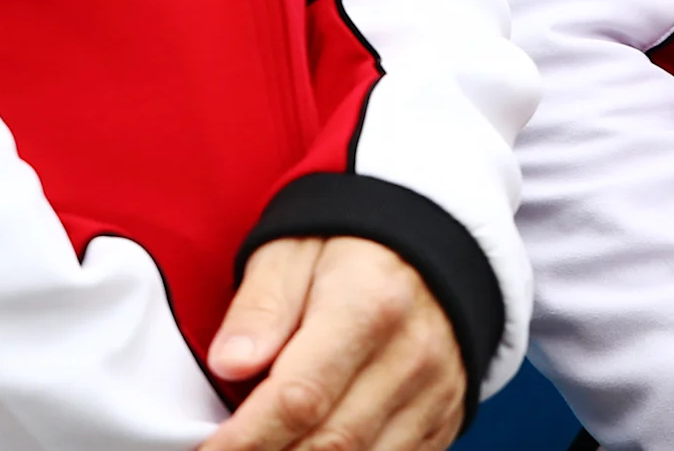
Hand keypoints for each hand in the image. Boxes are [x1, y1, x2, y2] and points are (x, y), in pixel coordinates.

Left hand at [197, 234, 466, 450]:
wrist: (431, 244)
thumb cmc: (351, 245)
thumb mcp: (292, 251)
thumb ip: (260, 307)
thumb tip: (229, 363)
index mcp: (369, 303)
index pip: (299, 396)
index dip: (246, 439)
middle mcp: (411, 355)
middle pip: (331, 443)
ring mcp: (435, 392)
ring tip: (269, 447)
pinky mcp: (444, 417)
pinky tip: (309, 447)